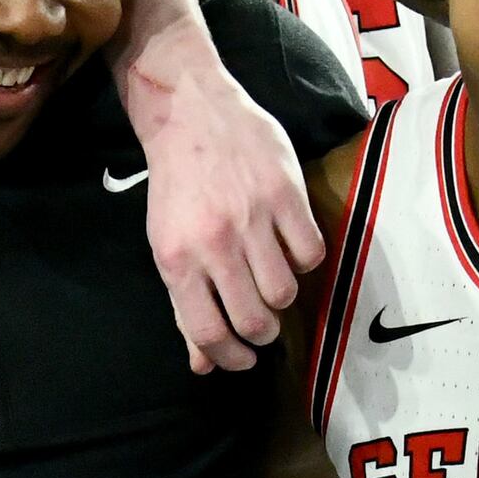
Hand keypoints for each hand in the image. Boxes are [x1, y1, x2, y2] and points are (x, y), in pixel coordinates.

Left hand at [125, 53, 320, 372]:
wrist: (190, 113)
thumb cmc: (177, 186)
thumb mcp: (167, 245)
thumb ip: (185, 306)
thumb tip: (203, 363)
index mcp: (177, 259)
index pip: (209, 332)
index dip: (231, 358)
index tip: (243, 359)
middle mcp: (214, 243)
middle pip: (254, 320)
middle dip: (261, 334)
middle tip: (262, 323)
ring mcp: (252, 218)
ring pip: (285, 292)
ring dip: (283, 299)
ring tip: (273, 282)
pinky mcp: (286, 194)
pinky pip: (311, 253)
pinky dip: (304, 261)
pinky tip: (290, 248)